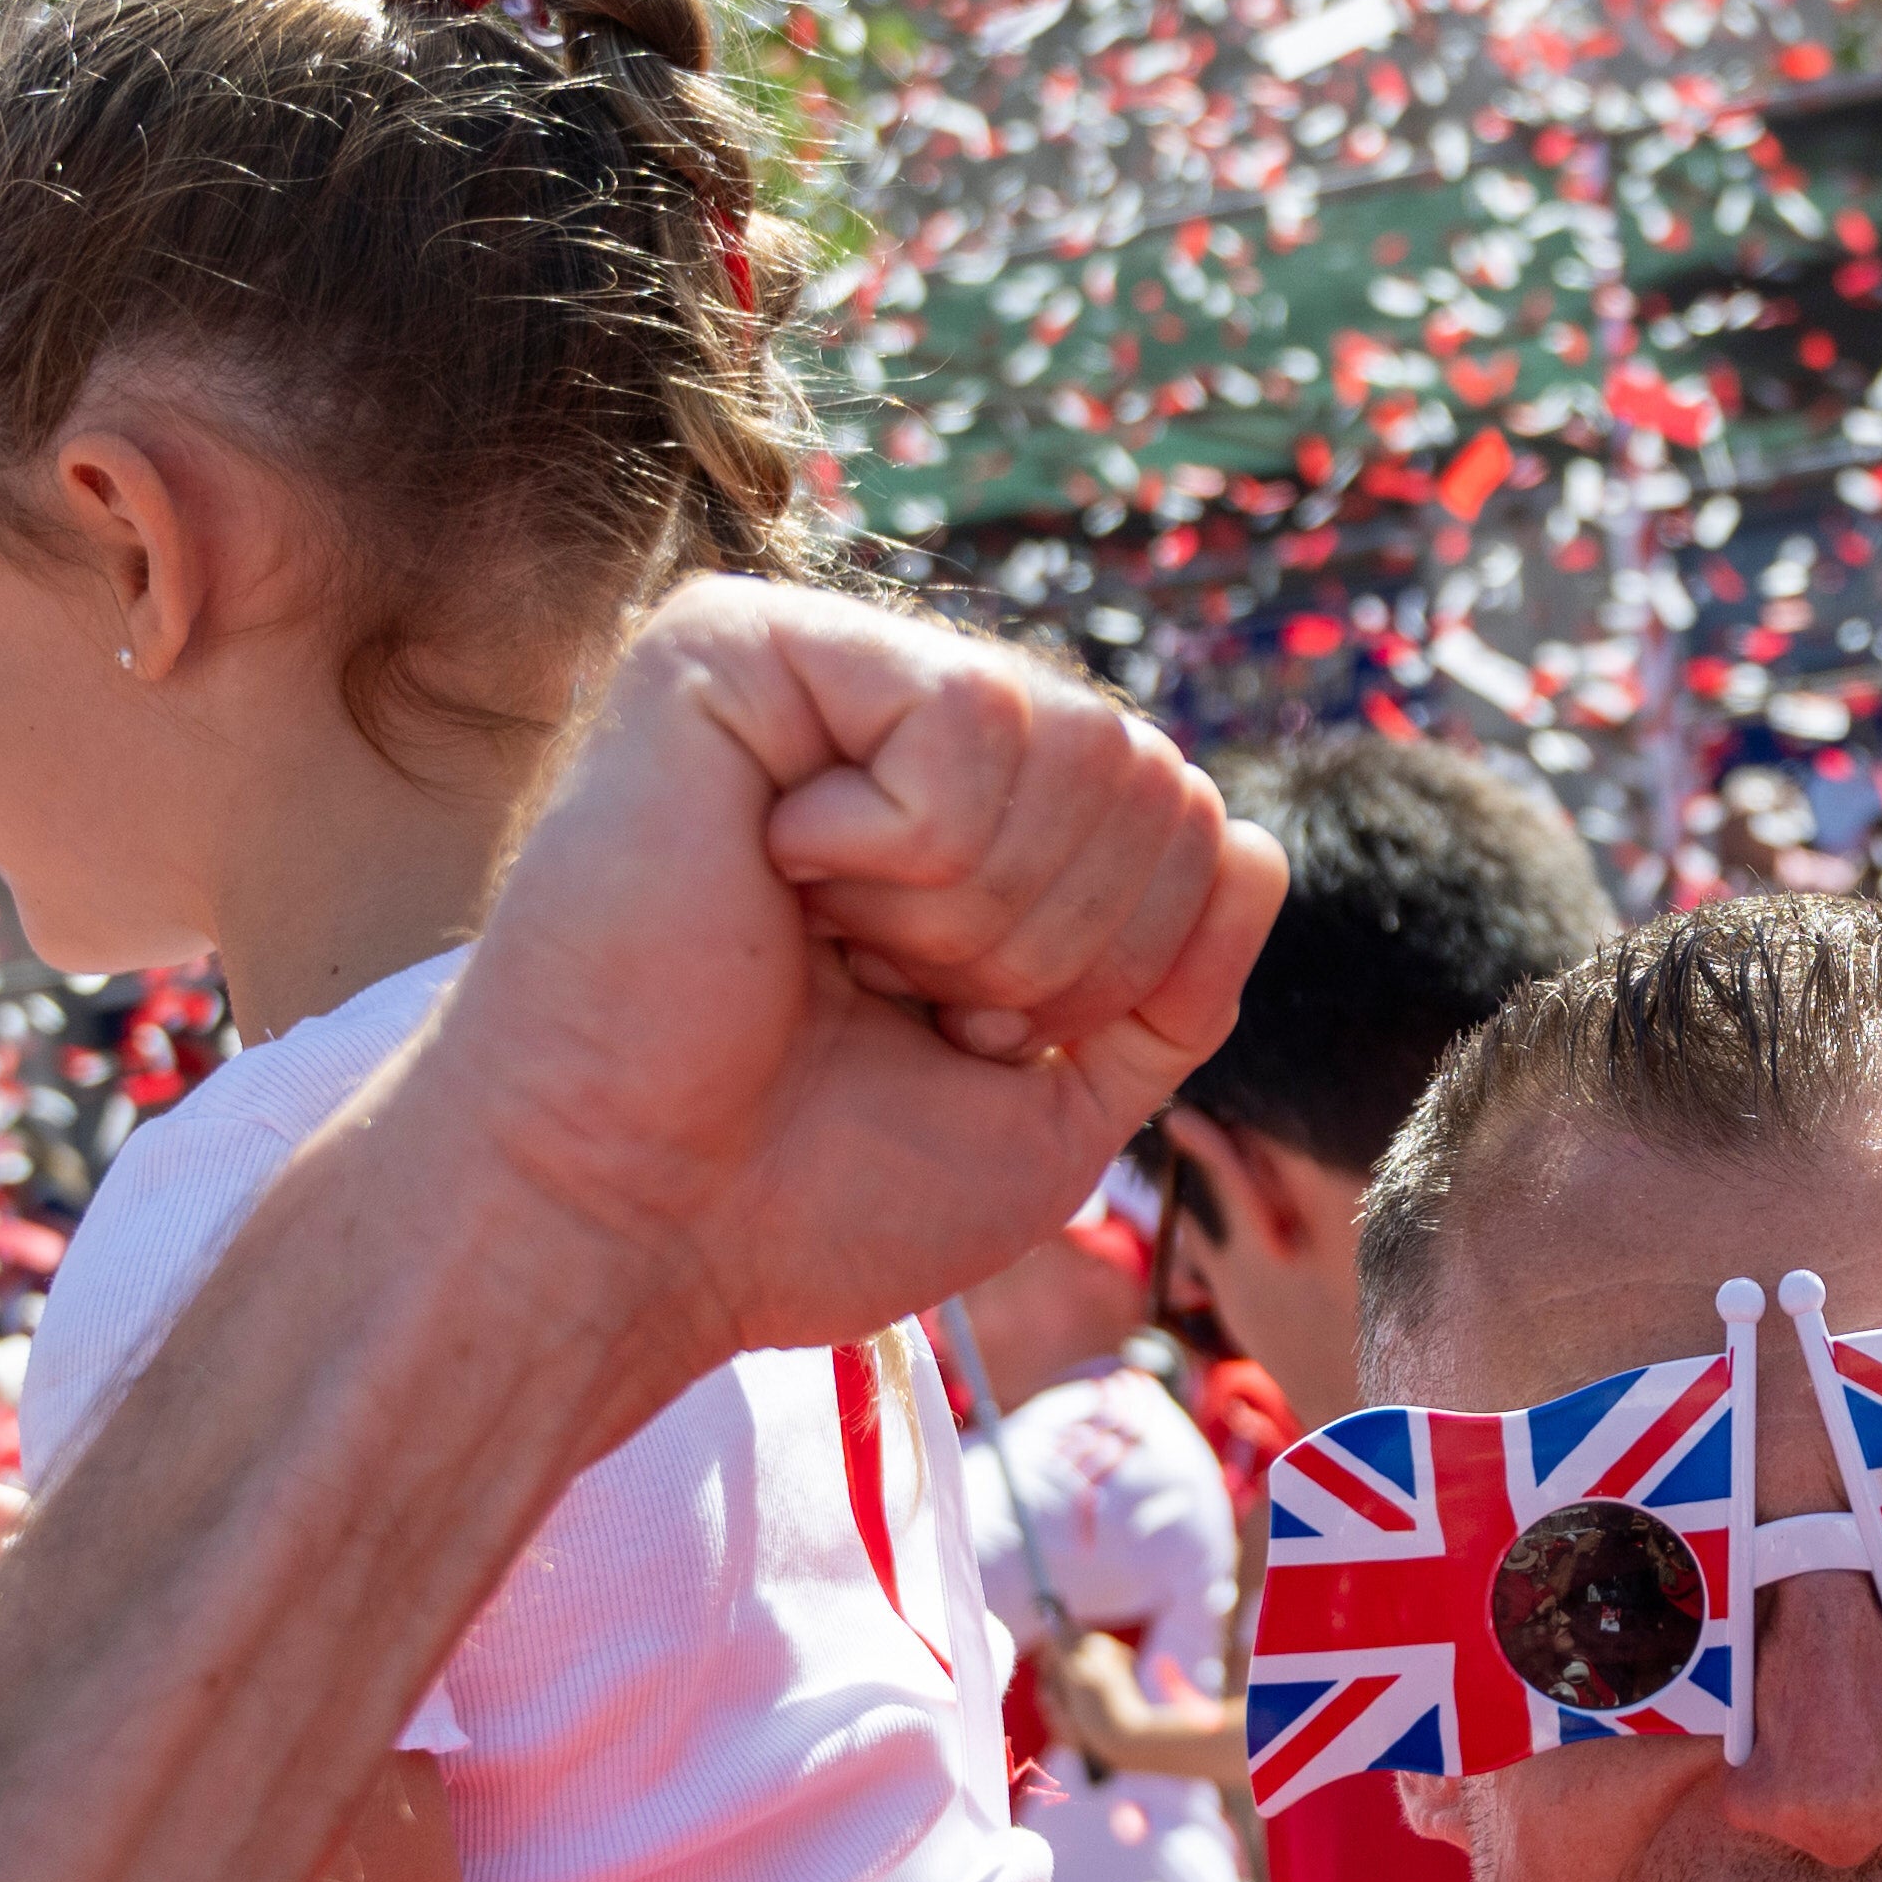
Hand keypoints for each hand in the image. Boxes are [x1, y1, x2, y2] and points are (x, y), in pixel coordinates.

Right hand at [426, 586, 1276, 1393]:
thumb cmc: (804, 1193)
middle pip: (1140, 768)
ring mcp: (817, 673)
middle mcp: (892, 727)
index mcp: (962, 821)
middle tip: (890, 1000)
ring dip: (973, 906)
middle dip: (1051, 943)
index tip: (955, 1039)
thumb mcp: (1054, 1102)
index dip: (1113, 968)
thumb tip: (1252, 837)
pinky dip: (903, 845)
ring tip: (834, 946)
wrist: (629, 1233)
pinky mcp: (735, 648)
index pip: (1175, 818)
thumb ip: (1175, 985)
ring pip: (1072, 736)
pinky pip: (965, 710)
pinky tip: (783, 875)